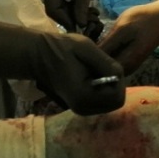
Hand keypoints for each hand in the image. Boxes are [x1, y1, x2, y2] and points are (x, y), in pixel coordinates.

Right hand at [0, 17, 123, 115]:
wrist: (39, 55)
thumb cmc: (60, 48)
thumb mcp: (85, 48)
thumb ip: (105, 62)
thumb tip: (120, 75)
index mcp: (83, 96)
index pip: (117, 97)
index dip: (119, 81)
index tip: (108, 65)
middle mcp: (83, 109)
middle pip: (115, 102)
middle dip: (115, 84)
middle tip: (103, 66)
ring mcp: (81, 109)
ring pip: (109, 102)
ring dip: (109, 85)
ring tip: (96, 69)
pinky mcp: (80, 105)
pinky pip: (101, 101)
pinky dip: (102, 88)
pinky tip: (92, 75)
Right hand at [35, 0, 99, 30]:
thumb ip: (81, 3)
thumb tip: (80, 24)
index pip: (53, 9)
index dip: (66, 20)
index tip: (81, 26)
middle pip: (53, 8)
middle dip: (69, 16)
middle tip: (87, 20)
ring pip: (55, 4)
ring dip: (69, 10)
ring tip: (87, 12)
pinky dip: (67, 3)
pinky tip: (80, 4)